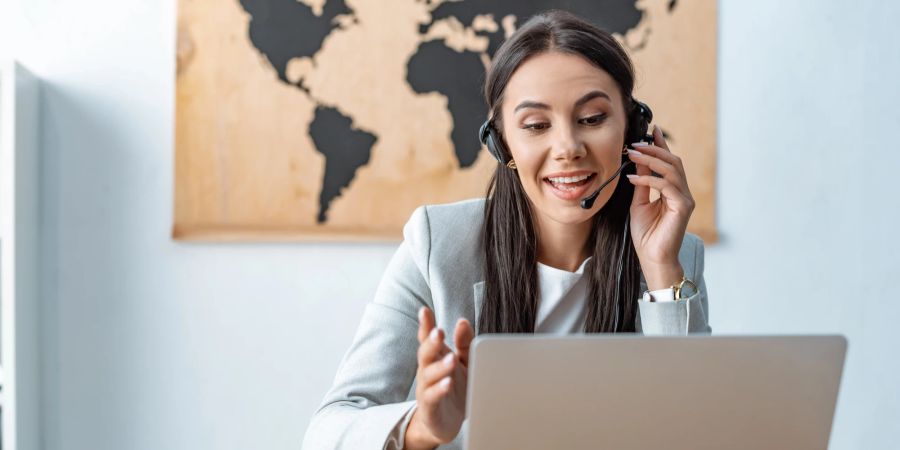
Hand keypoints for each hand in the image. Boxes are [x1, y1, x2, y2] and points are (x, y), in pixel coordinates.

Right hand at [404, 307, 473, 448]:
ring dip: (440, 367)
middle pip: (426, 353)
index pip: (428, 338)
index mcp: (436, 357)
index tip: (425, 311)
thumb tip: (462, 321)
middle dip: (431, 343)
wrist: (446, 423)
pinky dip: (439, 390)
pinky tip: (447, 384)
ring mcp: (427, 388)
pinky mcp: (430, 408)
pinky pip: (432, 397)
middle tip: (438, 333)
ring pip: (429, 375)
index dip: (426, 325)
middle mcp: (428, 370)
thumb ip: (464, 343)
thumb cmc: (455, 388)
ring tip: (451, 360)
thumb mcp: (464, 362)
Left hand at [625, 125, 694, 288]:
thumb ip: (641, 181)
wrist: (652, 258)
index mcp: (673, 191)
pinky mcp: (683, 207)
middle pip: (673, 161)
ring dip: (651, 160)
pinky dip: (649, 178)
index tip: (652, 130)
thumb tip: (637, 160)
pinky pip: (666, 185)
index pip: (668, 163)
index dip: (661, 145)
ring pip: (672, 170)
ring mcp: (684, 199)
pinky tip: (634, 177)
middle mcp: (682, 192)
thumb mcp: (638, 202)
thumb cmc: (646, 235)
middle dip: (654, 149)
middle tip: (635, 144)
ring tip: (633, 154)